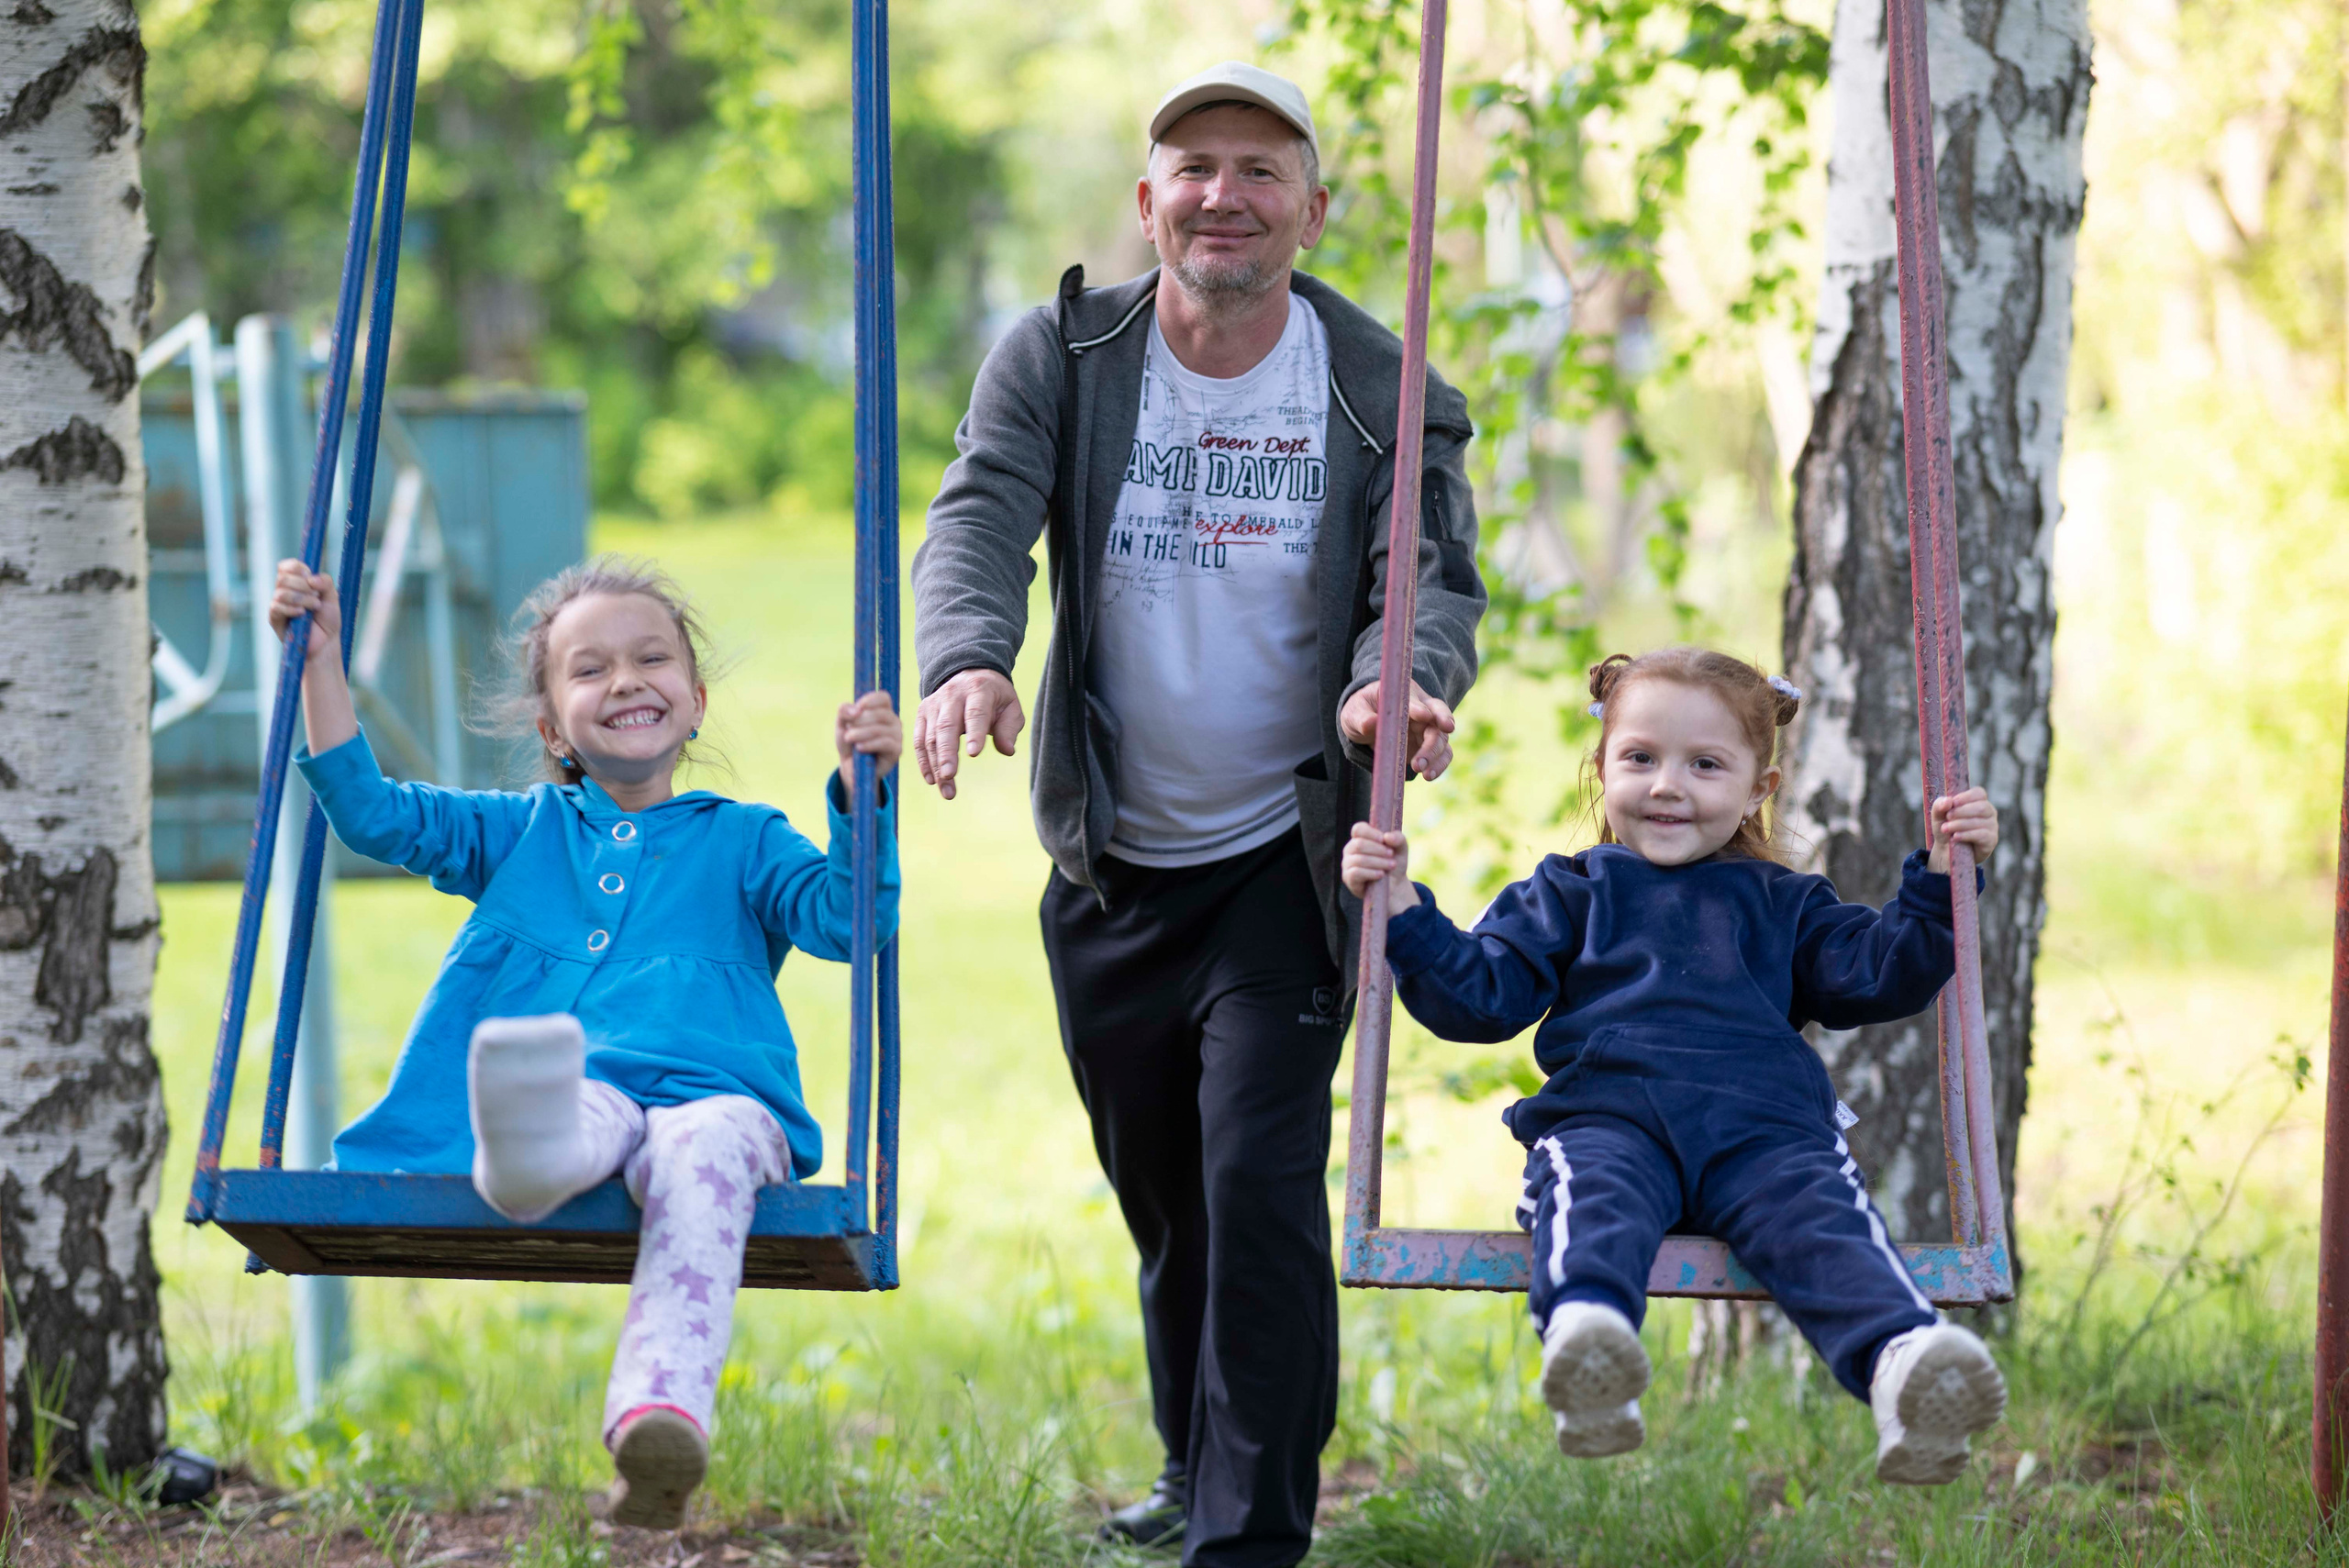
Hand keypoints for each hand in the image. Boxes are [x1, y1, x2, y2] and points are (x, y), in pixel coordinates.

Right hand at [267, 560, 338, 658]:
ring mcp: (278, 604)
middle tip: (317, 596)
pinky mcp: (274, 618)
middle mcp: (284, 590)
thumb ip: (326, 582)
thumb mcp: (332, 597)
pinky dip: (292, 609)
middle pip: (283, 578)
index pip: (286, 566)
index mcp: (296, 582)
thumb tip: (311, 578)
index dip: (296, 567)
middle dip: (303, 585)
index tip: (309, 575)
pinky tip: (302, 614)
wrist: (326, 641)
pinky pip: (277, 607)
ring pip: (281, 592)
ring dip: (302, 599)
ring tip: (315, 607)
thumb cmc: (327, 618)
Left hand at [836, 691, 901, 789]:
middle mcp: (893, 721)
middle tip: (847, 729)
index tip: (857, 708)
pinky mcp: (897, 750)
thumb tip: (856, 710)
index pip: (883, 698)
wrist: (851, 766)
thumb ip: (844, 712)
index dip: (870, 700)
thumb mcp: (842, 725)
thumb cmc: (850, 742)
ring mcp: (897, 735)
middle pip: (881, 713)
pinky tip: (859, 748)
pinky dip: (870, 744)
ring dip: (861, 733)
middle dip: (860, 720)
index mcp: (882, 710)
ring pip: (881, 729)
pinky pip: (885, 743)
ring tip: (849, 738)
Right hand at [914, 668, 1023, 800]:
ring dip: (936, 766)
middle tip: (949, 776)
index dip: (974, 733)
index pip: (975, 713)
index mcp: (978, 690)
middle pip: (946, 726)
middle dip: (947, 753)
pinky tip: (932, 780)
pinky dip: (923, 761)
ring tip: (947, 791)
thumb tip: (1007, 750)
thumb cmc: (994, 697)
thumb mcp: (1010, 706)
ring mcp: (934, 704)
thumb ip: (1009, 727)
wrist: (969, 674)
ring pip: (930, 737)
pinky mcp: (922, 714)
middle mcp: (952, 695)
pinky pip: (919, 740)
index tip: (974, 754)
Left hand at [1339, 680, 1455, 779]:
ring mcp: (1427, 728)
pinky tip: (1429, 775)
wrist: (1366, 722)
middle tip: (1419, 762)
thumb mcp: (1354, 712)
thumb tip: (1370, 724)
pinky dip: (1439, 765)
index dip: (1420, 707)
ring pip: (1442, 739)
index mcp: (1404, 694)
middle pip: (1437, 719)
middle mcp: (1422, 708)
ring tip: (1425, 774)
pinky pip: (1442, 754)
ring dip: (1436, 756)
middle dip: (1433, 740)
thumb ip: (1361, 717)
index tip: (1423, 716)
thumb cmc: (1362, 710)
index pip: (1415, 698)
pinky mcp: (1428, 746)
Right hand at [1341, 822, 1419, 909]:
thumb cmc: (1394, 862)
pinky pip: (1356, 873)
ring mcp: (1347, 864)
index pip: (1358, 829)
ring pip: (1359, 859)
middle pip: (1359, 844)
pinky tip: (1381, 874)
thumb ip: (1398, 838)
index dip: (1371, 833)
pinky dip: (1371, 873)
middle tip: (1391, 855)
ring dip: (1378, 862)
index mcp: (1361, 838)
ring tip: (1391, 865)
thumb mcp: (1401, 848)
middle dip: (1378, 850)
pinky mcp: (1348, 878)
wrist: (1395, 885)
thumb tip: (1387, 837)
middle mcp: (1351, 849)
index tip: (1384, 839)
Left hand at [1927, 787, 1998, 873]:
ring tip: (1945, 829)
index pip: (1979, 793)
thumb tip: (1947, 801)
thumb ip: (1940, 805)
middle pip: (1981, 807)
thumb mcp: (1938, 816)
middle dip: (1961, 811)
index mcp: (1978, 801)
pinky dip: (1966, 835)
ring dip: (1959, 824)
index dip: (1966, 797)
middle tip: (1947, 817)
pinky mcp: (1991, 840)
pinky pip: (1981, 835)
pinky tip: (1955, 837)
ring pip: (1980, 821)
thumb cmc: (1946, 828)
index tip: (1952, 803)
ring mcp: (1992, 826)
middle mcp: (1989, 812)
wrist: (1947, 851)